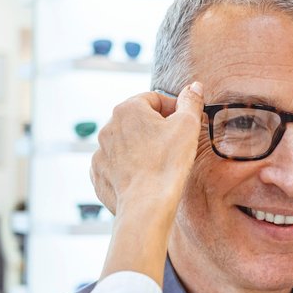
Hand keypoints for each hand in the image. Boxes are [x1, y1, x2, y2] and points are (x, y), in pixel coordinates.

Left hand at [92, 84, 203, 282]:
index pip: (154, 99)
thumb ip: (190, 101)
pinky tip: (145, 178)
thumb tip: (194, 86)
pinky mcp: (98, 175)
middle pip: (138, 121)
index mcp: (127, 109)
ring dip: (141, 148)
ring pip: (126, 143)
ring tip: (160, 164)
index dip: (173, 109)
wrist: (146, 205)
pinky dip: (128, 168)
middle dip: (155, 129)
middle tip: (175, 145)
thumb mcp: (188, 126)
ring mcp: (100, 152)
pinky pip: (115, 165)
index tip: (185, 123)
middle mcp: (108, 127)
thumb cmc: (168, 163)